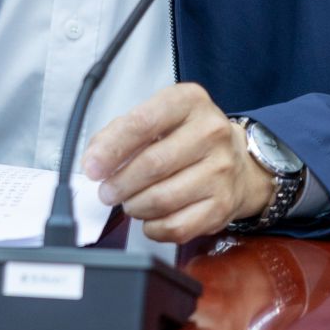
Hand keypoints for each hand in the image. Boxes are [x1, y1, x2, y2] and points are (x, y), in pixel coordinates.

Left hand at [79, 84, 274, 243]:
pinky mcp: (223, 204)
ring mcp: (221, 169)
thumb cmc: (186, 137)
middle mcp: (211, 132)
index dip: (111, 149)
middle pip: (152, 164)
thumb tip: (94, 159)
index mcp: (189, 101)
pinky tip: (150, 218)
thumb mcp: (156, 117)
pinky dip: (154, 227)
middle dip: (119, 184)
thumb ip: (119, 132)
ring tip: (129, 202)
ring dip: (135, 206)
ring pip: (162, 198)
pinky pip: (177, 226)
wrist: (237, 161)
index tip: (92, 167)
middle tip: (107, 192)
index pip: (142, 124)